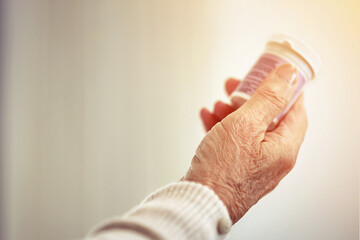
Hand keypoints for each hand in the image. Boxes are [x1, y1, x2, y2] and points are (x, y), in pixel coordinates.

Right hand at [183, 64, 307, 222]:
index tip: (273, 75)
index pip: (295, 110)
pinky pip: (234, 142)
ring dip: (233, 112)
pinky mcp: (236, 169)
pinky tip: (208, 118)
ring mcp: (254, 164)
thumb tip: (288, 75)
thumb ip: (269, 98)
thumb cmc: (222, 170)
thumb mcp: (246, 124)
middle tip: (237, 86)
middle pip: (269, 118)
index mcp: (284, 147)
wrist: (200, 201)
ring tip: (218, 103)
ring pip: (248, 129)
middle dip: (251, 98)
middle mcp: (273, 158)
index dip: (285, 89)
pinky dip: (223, 127)